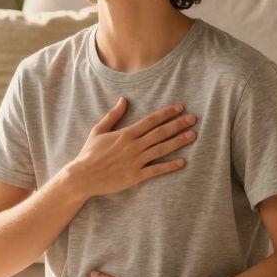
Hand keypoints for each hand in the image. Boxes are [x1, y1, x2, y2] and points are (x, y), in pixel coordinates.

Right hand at [65, 97, 197, 198]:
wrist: (83, 176)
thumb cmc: (89, 153)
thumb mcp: (98, 130)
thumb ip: (113, 115)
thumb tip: (124, 100)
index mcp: (126, 133)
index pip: (151, 120)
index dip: (167, 113)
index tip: (180, 108)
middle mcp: (134, 146)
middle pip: (160, 132)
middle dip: (179, 124)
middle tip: (194, 119)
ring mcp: (136, 161)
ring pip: (162, 149)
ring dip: (179, 141)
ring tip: (193, 135)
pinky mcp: (136, 176)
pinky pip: (156, 170)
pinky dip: (170, 166)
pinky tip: (182, 162)